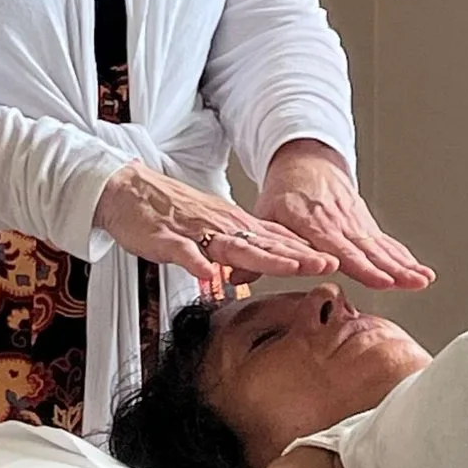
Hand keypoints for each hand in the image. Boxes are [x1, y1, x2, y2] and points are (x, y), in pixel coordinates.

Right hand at [93, 162, 334, 288]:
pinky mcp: (169, 239)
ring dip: (265, 258)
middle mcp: (224, 227)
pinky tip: (211, 275)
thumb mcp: (216, 231)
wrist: (131, 192)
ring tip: (291, 267)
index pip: (278, 241)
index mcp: (236, 227)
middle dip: (300, 256)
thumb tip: (271, 267)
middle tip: (330, 264)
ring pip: (236, 247)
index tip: (336, 263)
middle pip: (268, 244)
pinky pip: (185, 252)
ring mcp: (198, 232)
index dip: (306, 253)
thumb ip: (242, 251)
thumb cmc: (173, 214)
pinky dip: (198, 263)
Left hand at [252, 140, 433, 291]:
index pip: (338, 246)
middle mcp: (339, 222)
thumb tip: (236, 276)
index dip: (358, 263)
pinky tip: (419, 273)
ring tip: (422, 280)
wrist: (307, 162)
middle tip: (409, 283)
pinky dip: (404, 258)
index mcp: (313, 221)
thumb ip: (253, 250)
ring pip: (382, 247)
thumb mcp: (263, 216)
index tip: (377, 278)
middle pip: (367, 248)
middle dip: (390, 267)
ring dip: (404, 265)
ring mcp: (355, 223)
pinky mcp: (365, 225)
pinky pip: (387, 244)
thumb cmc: (284, 193)